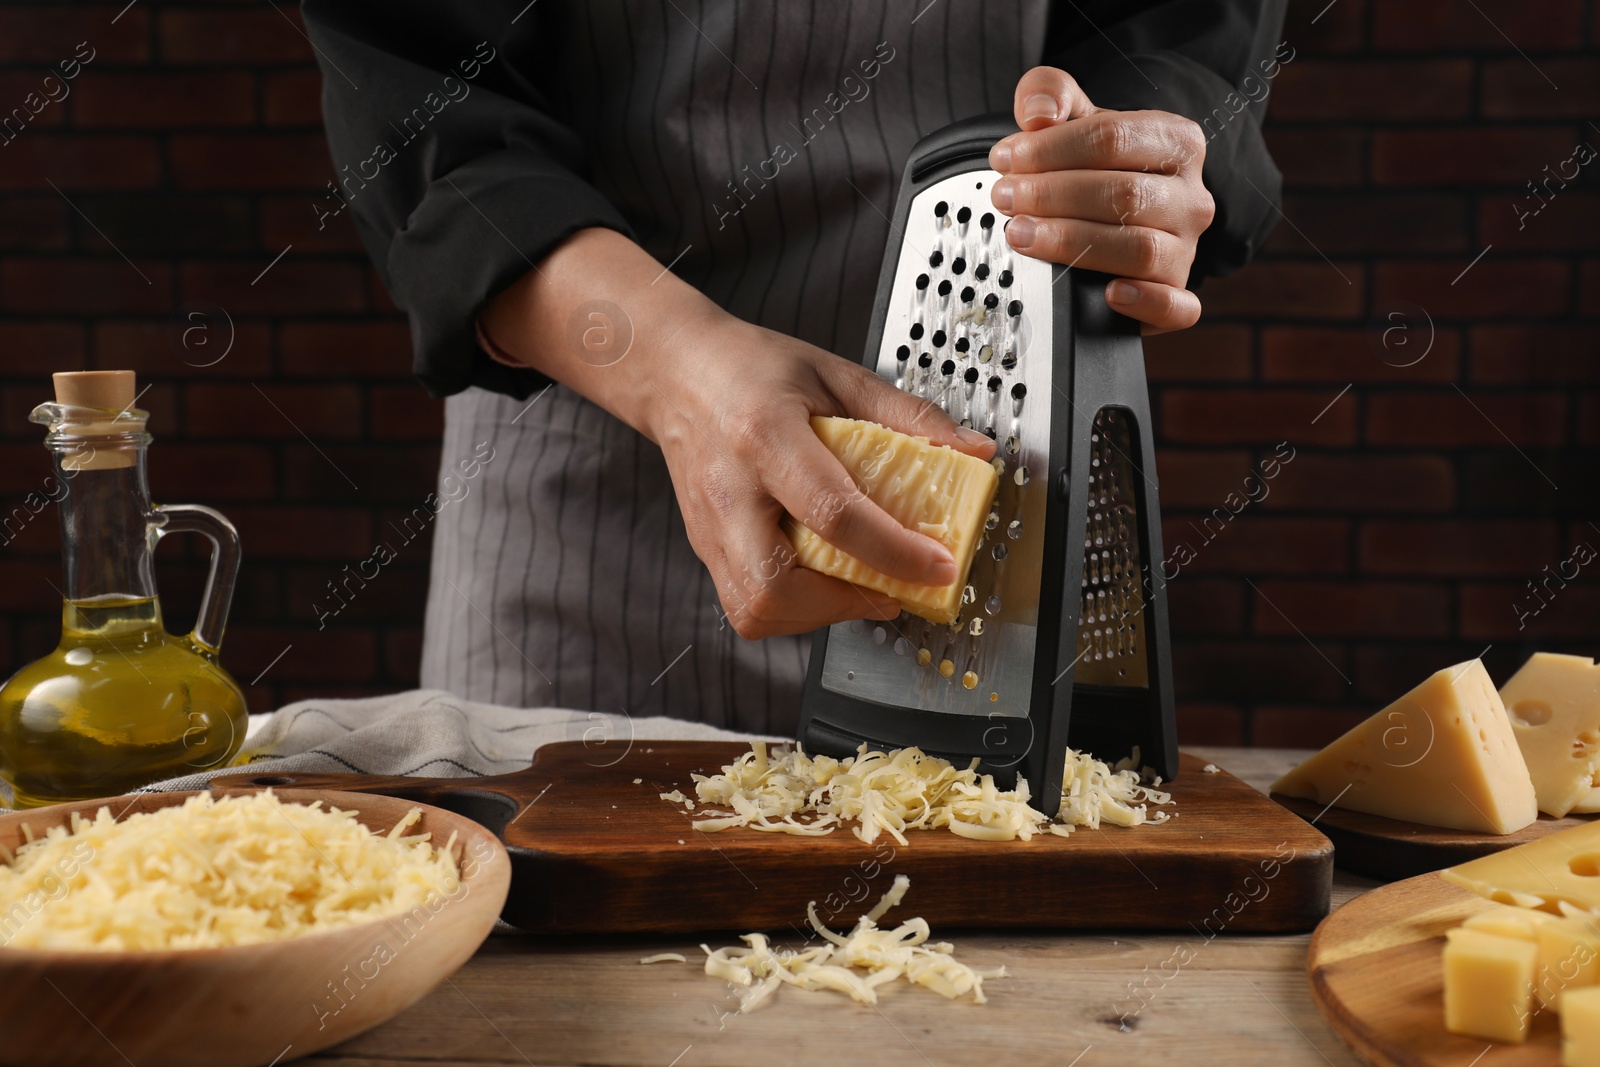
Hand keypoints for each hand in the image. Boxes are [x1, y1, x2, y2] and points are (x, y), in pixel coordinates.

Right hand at [648, 311, 995, 638]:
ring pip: (754, 609)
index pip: (833, 513)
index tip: (937, 565)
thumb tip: (973, 451)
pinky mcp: (704, 547)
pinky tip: (819, 581)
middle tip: (887, 586)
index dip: (893, 551)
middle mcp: (731, 491)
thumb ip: (907, 416)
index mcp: (765, 436)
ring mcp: (710, 527)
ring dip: (816, 614)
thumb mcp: (837, 373)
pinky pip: (743, 604)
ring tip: (854, 585)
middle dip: (844, 603)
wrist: (677, 371)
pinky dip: (791, 609)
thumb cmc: (753, 368)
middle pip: (775, 585)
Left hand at [988, 66, 1214, 333]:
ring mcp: (1187, 248)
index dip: (1051, 149)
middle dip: (1052, 196)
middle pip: (1124, 194)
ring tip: (1022, 235)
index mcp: (1175, 142)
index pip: (1113, 137)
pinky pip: (1178, 306)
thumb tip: (1038, 112)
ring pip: (1142, 249)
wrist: (1122, 208)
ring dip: (1073, 243)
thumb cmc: (1097, 163)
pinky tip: (1107, 294)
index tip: (1006, 160)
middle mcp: (1191, 196)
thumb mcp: (1074, 117)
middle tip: (1005, 199)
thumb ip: (1049, 94)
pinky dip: (1146, 302)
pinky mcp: (1178, 294)